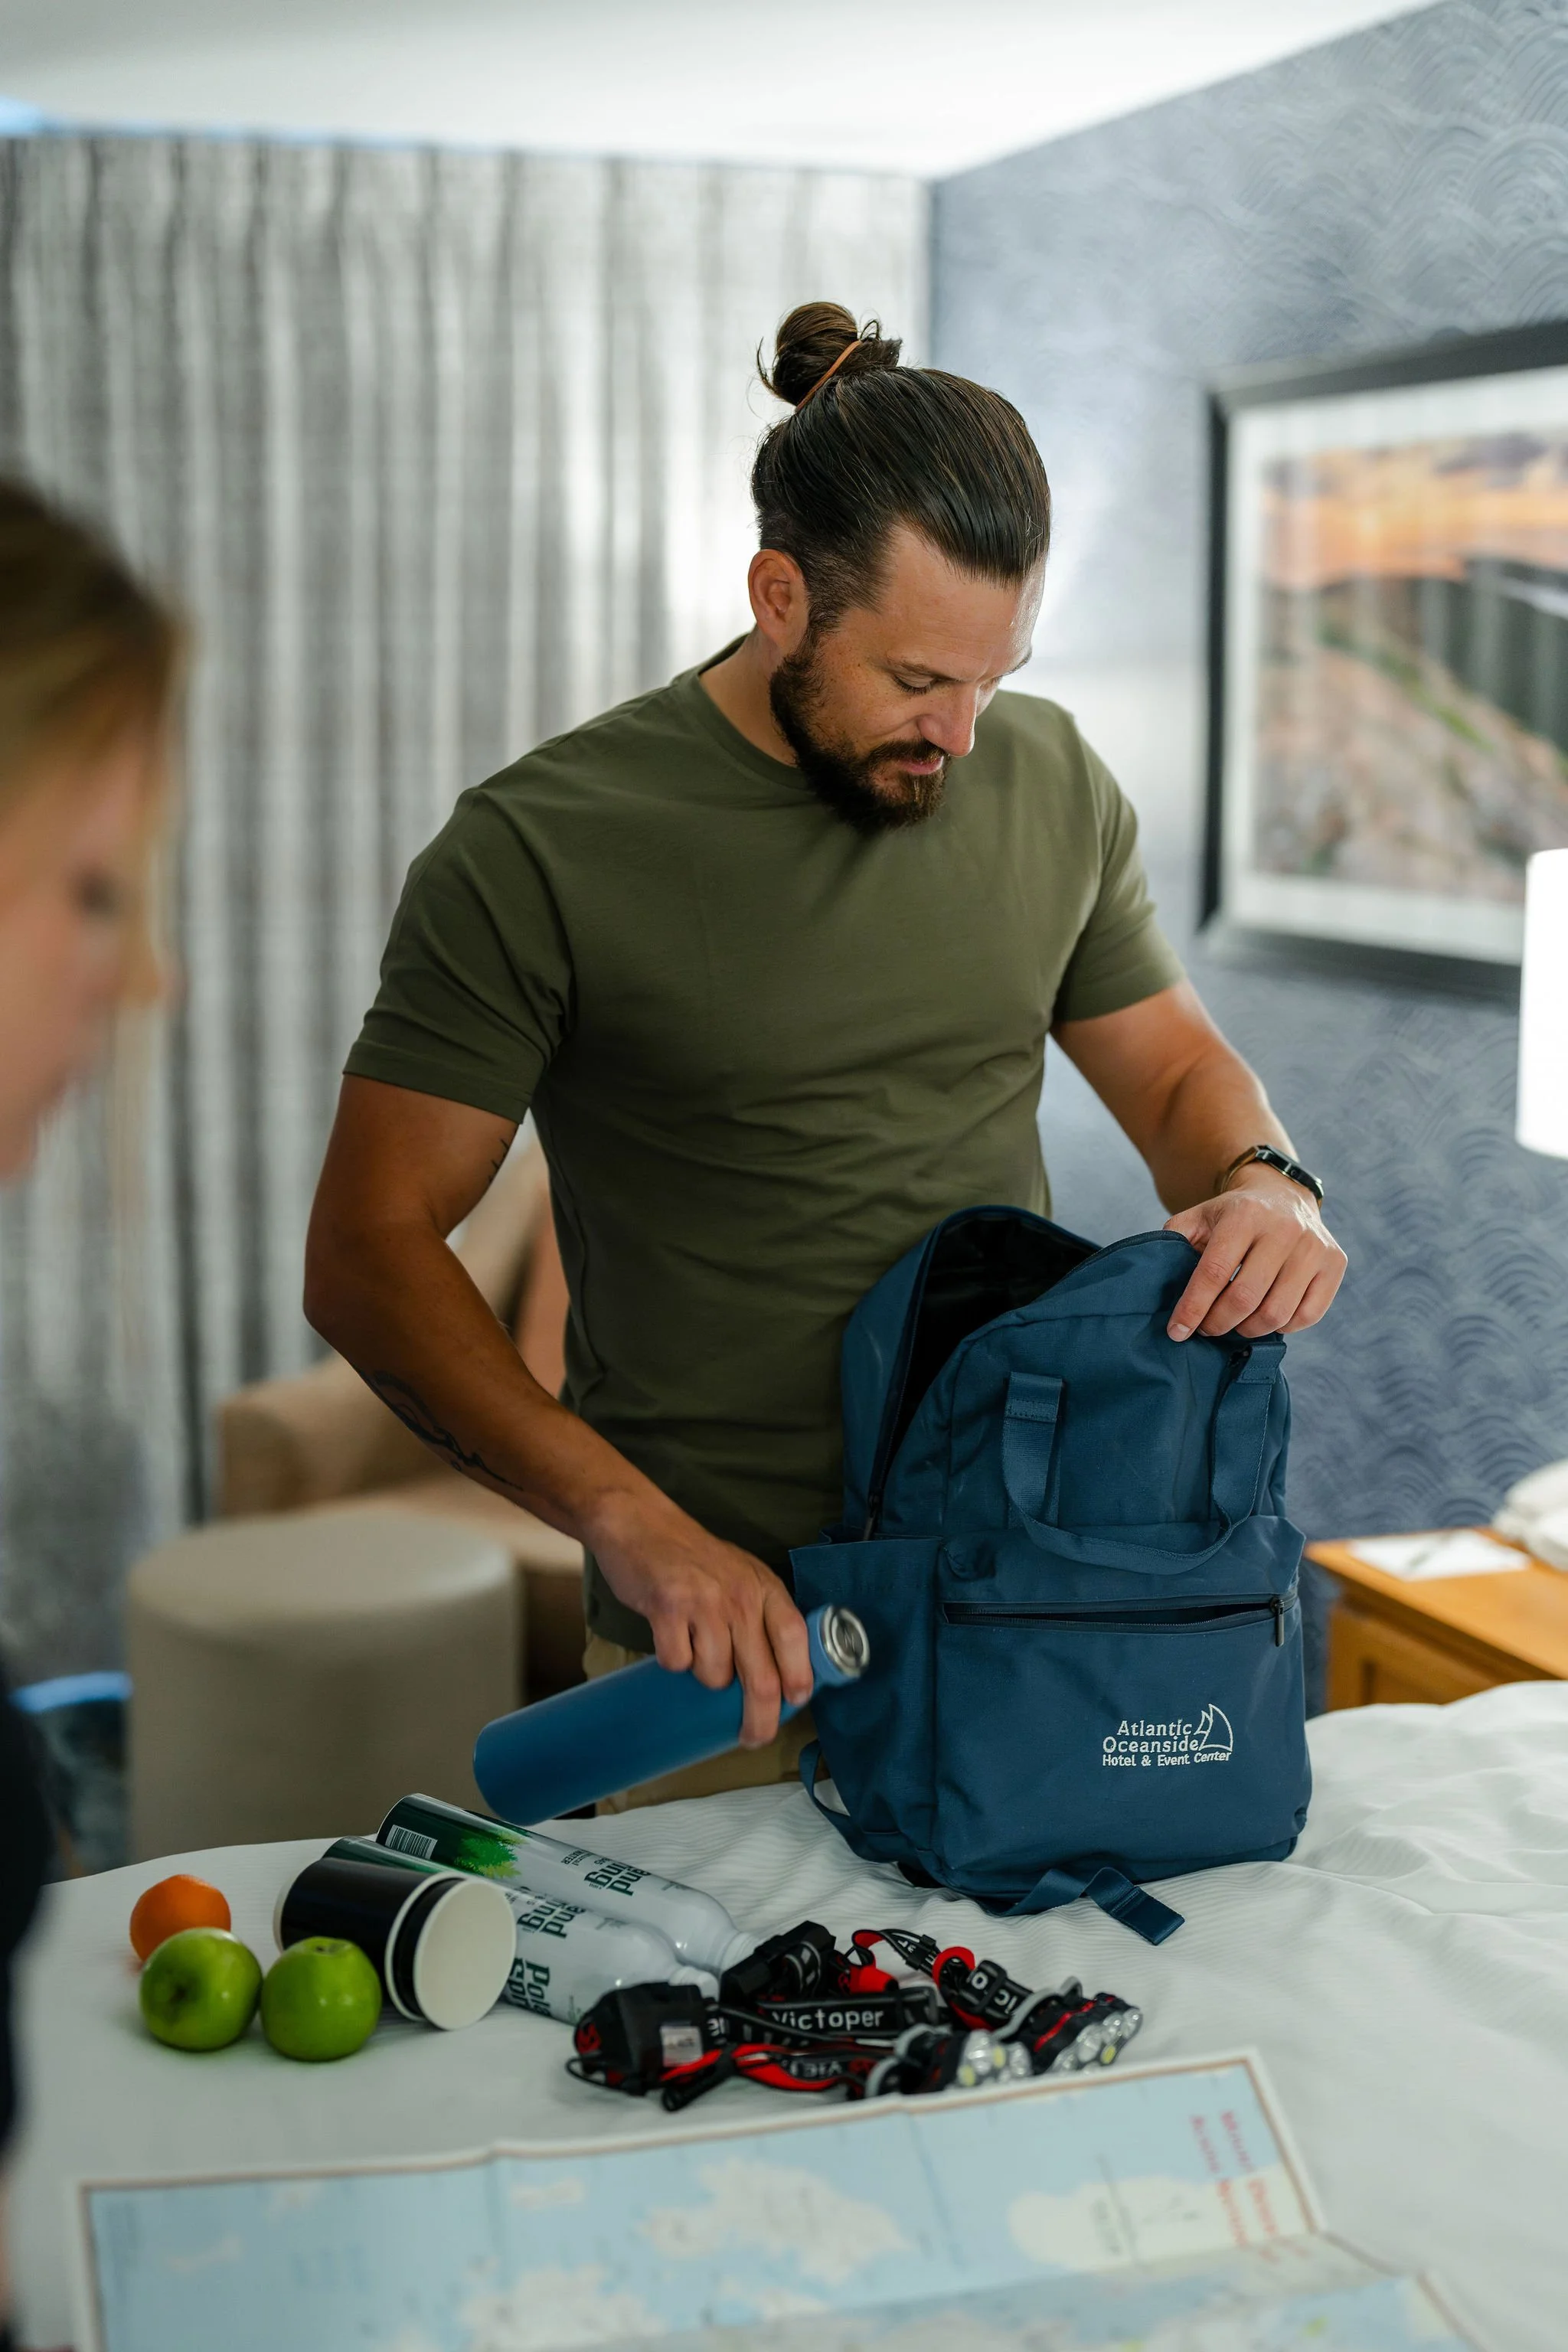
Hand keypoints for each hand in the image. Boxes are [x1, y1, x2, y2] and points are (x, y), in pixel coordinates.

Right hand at [587, 1492, 813, 1746]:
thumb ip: (762, 1614)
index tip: (796, 1703)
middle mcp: (740, 1596)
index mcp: (764, 1586)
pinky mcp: (667, 1609)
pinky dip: (673, 1661)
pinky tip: (670, 1635)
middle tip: (753, 1737)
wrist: (640, 1524)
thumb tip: (780, 1675)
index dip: (800, 1677)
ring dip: (705, 1678)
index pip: (795, 1639)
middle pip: (761, 1677)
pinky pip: (677, 1664)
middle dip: (760, 1719)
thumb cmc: (693, 1556)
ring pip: (715, 1676)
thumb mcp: (742, 1575)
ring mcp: (703, 1603)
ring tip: (695, 1647)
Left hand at [1164, 1168, 1346, 1342]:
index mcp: (1245, 1215)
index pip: (1214, 1273)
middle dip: (1218, 1323)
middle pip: (1246, 1298)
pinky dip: (1282, 1326)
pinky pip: (1307, 1315)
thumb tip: (1159, 1281)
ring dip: (1248, 1329)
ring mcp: (1314, 1246)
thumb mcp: (1199, 1217)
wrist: (1282, 1193)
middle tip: (1206, 1328)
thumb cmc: (1233, 1215)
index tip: (1177, 1331)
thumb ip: (1174, 1242)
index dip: (1193, 1308)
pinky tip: (1264, 1317)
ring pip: (1277, 1313)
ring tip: (1234, 1324)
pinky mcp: (1335, 1263)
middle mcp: (1284, 1229)